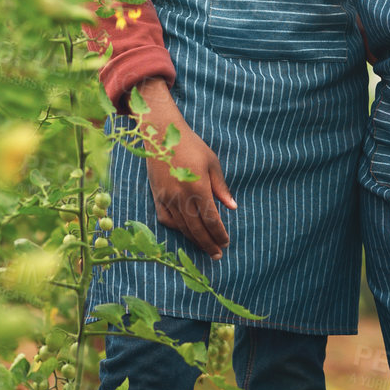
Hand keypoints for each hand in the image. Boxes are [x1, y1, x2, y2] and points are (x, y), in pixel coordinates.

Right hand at [134, 80, 235, 258]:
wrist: (161, 135)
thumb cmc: (191, 146)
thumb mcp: (212, 163)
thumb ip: (221, 188)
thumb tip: (232, 207)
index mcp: (198, 187)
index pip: (212, 219)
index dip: (219, 234)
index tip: (226, 242)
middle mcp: (181, 196)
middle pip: (197, 229)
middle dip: (209, 244)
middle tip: (217, 255)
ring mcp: (167, 198)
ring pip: (182, 227)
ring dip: (194, 240)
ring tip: (205, 248)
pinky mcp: (157, 196)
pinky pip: (166, 220)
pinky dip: (177, 229)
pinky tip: (185, 232)